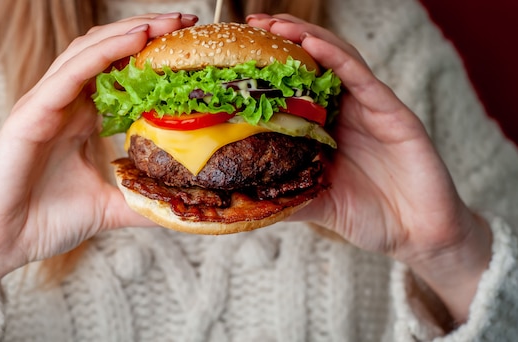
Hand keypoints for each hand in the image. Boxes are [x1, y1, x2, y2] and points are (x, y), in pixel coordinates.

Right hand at [0, 13, 197, 334]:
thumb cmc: (43, 222)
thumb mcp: (106, 207)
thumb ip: (139, 201)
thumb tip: (177, 209)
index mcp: (79, 118)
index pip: (117, 71)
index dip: (151, 54)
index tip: (189, 45)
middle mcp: (62, 103)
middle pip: (106, 50)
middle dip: (147, 31)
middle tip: (186, 21)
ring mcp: (44, 105)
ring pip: (88, 52)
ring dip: (129, 32)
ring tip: (167, 22)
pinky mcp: (30, 115)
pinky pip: (69, 75)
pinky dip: (102, 54)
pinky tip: (134, 41)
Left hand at [247, 14, 490, 323]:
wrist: (418, 236)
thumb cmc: (371, 217)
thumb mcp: (318, 204)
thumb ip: (286, 195)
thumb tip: (243, 196)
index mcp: (330, 128)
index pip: (298, 85)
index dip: (271, 66)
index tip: (239, 51)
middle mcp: (350, 111)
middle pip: (316, 62)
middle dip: (286, 39)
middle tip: (254, 24)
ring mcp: (372, 109)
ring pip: (339, 60)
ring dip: (308, 38)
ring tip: (278, 25)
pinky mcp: (395, 114)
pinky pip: (363, 80)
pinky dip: (338, 59)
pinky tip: (313, 44)